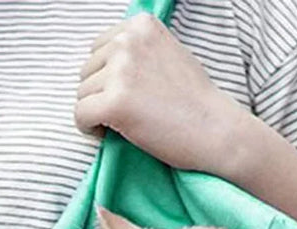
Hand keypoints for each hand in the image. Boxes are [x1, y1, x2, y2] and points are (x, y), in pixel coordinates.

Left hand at [74, 12, 247, 173]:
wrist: (216, 130)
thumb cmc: (196, 101)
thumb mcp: (168, 54)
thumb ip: (139, 51)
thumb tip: (108, 63)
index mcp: (140, 25)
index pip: (99, 49)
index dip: (107, 78)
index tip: (128, 95)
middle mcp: (128, 41)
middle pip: (87, 71)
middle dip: (100, 95)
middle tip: (127, 114)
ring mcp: (121, 71)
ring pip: (82, 95)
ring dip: (97, 113)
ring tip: (125, 124)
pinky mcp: (115, 102)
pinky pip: (80, 116)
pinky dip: (90, 129)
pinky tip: (110, 135)